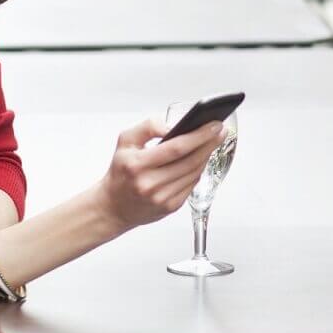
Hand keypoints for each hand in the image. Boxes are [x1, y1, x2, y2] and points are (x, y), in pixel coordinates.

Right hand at [98, 117, 224, 229]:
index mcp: (137, 165)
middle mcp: (150, 183)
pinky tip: (200, 160)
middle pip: (190, 160)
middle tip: (219, 131)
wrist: (113, 206)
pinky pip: (191, 185)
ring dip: (206, 156)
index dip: (199, 136)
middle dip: (209, 144)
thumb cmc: (121, 171)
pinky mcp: (170, 207)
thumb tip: (172, 126)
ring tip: (211, 143)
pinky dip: (198, 171)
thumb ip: (147, 127)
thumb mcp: (125, 142)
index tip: (213, 125)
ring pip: (194, 173)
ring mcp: (161, 198)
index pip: (176, 148)